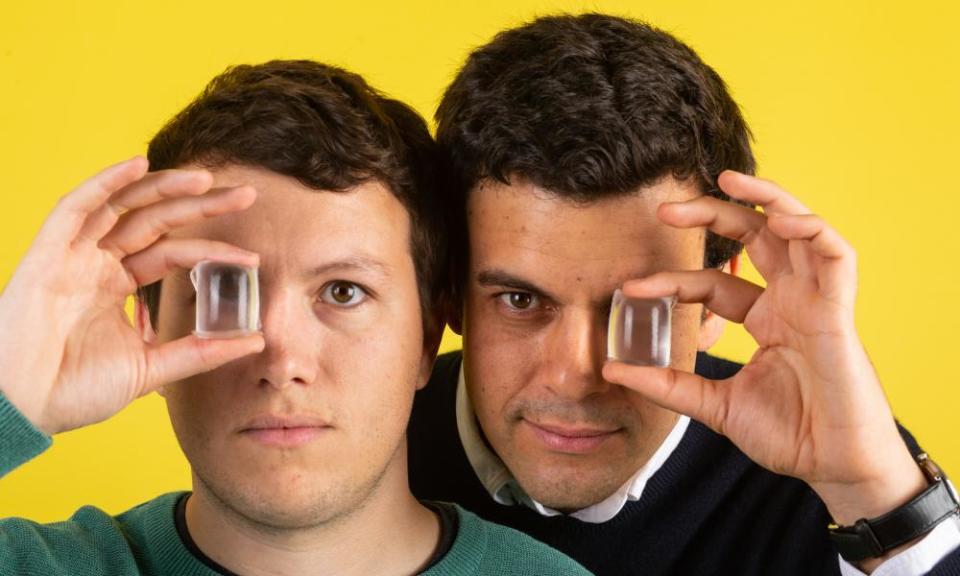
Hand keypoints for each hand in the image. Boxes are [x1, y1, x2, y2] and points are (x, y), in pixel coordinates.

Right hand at [0, 157, 264, 435]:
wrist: (21, 410)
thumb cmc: (74, 391)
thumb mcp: (151, 368)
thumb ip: (200, 352)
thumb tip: (255, 341)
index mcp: (118, 285)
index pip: (173, 252)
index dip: (211, 249)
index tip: (251, 257)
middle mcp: (97, 264)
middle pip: (155, 220)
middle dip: (200, 205)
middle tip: (246, 195)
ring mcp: (71, 256)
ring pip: (122, 206)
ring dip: (162, 187)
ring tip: (206, 179)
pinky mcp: (47, 255)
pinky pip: (75, 209)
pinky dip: (105, 184)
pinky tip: (137, 165)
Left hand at [602, 170, 925, 527]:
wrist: (833, 467)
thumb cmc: (789, 434)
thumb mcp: (714, 405)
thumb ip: (668, 384)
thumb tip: (612, 370)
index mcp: (764, 320)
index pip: (712, 284)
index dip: (672, 280)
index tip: (631, 288)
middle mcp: (789, 301)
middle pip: (752, 239)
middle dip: (711, 216)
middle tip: (665, 209)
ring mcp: (815, 301)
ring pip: (796, 229)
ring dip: (765, 198)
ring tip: (726, 180)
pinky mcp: (839, 309)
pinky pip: (835, 253)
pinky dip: (810, 227)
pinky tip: (779, 219)